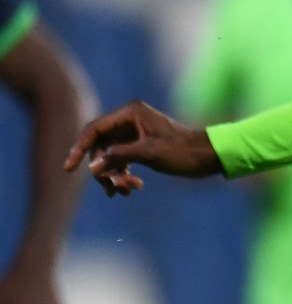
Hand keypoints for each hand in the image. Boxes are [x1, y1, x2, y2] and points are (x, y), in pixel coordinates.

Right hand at [65, 101, 221, 195]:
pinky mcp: (141, 145)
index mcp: (130, 112)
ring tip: (127, 191)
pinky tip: (134, 188)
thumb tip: (93, 167)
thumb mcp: (149, 154)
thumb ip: (119, 156)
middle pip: (101, 145)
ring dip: (115, 175)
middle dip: (104, 169)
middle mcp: (129, 119)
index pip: (94, 129)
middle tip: (113, 190)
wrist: (210, 157)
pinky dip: (124, 174)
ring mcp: (135, 132)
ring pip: (111, 155)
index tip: (69, 168)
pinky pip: (122, 160)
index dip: (80, 149)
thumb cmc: (184, 152)